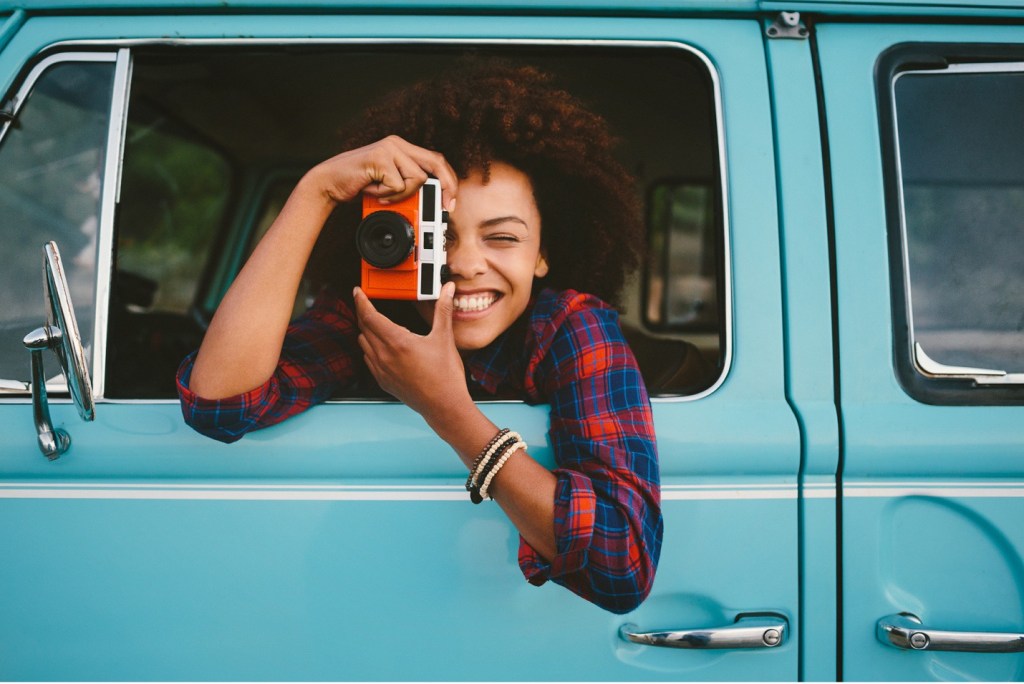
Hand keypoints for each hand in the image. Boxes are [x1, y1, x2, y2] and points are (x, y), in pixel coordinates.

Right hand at [306, 135, 457, 209]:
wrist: (328, 183)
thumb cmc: (358, 186)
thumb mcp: (389, 185)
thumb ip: (408, 185)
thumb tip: (434, 200)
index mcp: (402, 147)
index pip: (435, 160)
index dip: (448, 180)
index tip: (450, 202)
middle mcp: (397, 144)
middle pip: (436, 163)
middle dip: (447, 187)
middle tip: (445, 208)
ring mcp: (389, 149)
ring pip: (417, 178)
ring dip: (402, 195)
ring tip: (382, 195)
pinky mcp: (380, 158)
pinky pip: (398, 185)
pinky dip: (387, 195)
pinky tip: (372, 190)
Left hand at [354, 282, 471, 426]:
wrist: (444, 406)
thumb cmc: (445, 376)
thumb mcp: (444, 338)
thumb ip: (443, 310)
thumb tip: (447, 290)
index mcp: (398, 342)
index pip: (370, 316)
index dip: (361, 301)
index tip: (358, 293)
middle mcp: (385, 355)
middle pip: (363, 327)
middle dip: (363, 312)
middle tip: (366, 303)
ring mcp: (382, 370)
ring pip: (363, 343)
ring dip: (366, 330)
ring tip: (375, 323)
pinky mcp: (383, 381)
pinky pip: (368, 359)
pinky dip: (370, 348)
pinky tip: (381, 347)